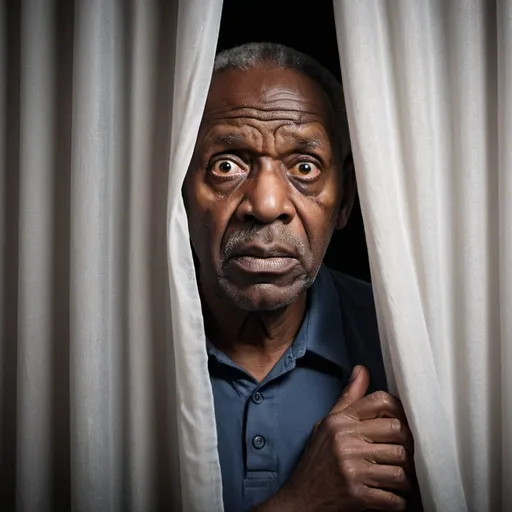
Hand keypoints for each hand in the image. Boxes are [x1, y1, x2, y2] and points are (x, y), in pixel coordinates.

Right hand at [253, 365, 415, 511]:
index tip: (399, 425)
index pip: (381, 402)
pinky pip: (395, 497)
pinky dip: (399, 501)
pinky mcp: (358, 495)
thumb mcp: (328, 424)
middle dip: (406, 446)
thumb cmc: (317, 460)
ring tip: (399, 478)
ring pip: (401, 467)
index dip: (399, 412)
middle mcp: (345, 441)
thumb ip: (349, 399)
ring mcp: (352, 469)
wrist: (301, 498)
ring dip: (405, 478)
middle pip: (398, 432)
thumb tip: (362, 370)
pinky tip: (392, 497)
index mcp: (340, 421)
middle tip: (403, 455)